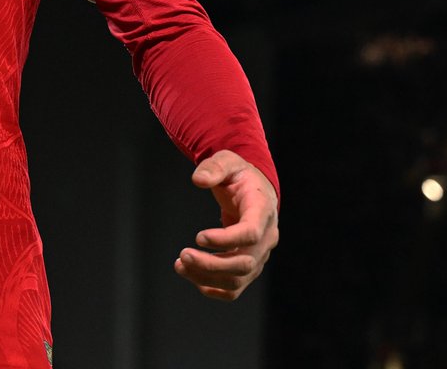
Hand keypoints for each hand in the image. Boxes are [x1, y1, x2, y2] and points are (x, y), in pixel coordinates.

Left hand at [175, 149, 278, 300]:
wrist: (254, 190)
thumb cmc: (239, 175)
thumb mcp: (228, 160)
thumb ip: (214, 167)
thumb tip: (198, 180)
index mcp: (263, 210)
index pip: (251, 233)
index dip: (226, 239)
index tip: (198, 237)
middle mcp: (266, 238)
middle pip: (245, 263)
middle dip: (212, 264)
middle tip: (183, 255)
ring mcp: (259, 255)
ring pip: (238, 279)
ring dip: (208, 277)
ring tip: (180, 265)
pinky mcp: (249, 265)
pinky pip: (235, 287)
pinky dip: (213, 287)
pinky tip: (191, 277)